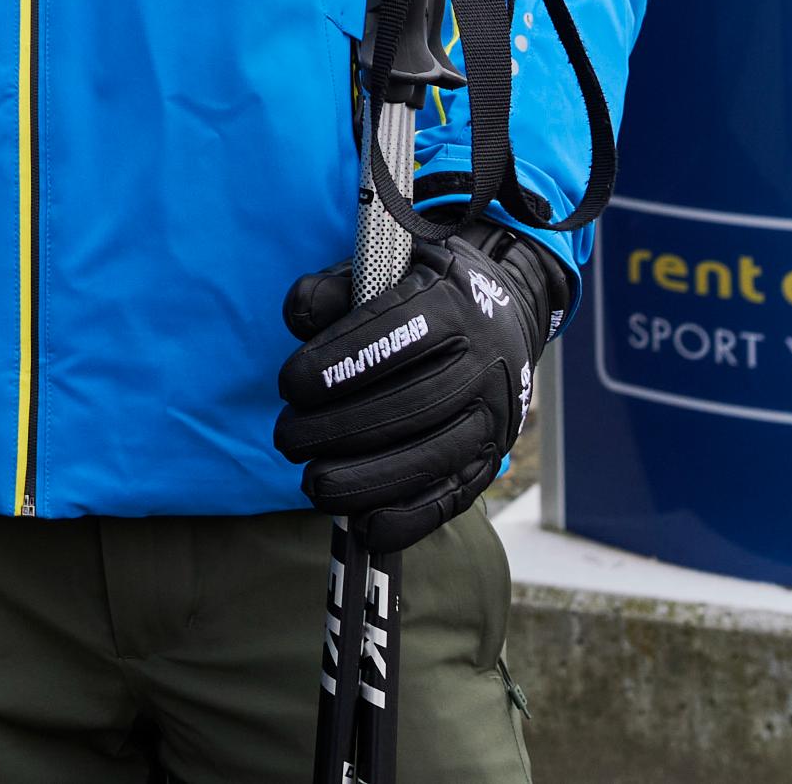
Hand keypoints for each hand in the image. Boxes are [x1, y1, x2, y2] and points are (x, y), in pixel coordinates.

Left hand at [273, 218, 569, 551]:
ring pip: (435, 457)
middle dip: (339, 429)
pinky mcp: (494, 458)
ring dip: (365, 479)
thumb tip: (300, 320)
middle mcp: (486, 361)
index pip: (397, 335)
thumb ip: (333, 289)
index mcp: (454, 303)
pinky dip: (408, 517)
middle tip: (288, 438)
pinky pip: (454, 496)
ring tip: (312, 483)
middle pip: (413, 405)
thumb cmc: (420, 293)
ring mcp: (496, 416)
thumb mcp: (382, 269)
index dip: (339, 364)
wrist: (503, 316)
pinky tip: (362, 523)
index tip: (289, 385)